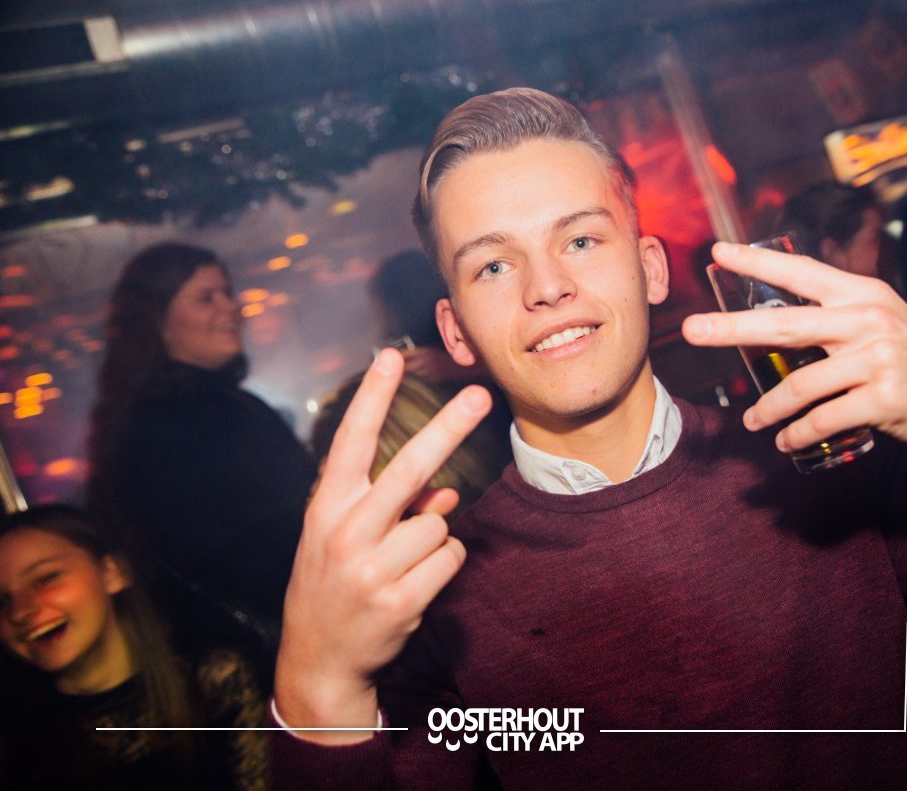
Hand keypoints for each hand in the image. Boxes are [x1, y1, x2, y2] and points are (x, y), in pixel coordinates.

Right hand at [274, 348, 491, 743]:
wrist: (318, 658)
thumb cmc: (334, 581)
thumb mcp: (343, 536)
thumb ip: (388, 505)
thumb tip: (446, 491)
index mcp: (326, 507)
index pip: (351, 441)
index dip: (372, 397)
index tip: (391, 356)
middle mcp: (345, 532)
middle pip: (409, 468)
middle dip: (448, 427)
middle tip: (480, 395)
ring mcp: (371, 569)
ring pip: (439, 522)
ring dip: (435, 537)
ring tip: (403, 562)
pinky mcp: (400, 601)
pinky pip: (450, 557)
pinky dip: (444, 564)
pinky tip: (415, 582)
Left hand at [682, 242, 906, 478]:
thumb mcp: (883, 326)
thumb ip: (839, 319)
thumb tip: (778, 326)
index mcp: (865, 296)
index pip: (803, 273)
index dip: (758, 263)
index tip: (718, 253)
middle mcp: (869, 321)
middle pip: (785, 325)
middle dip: (732, 328)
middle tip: (692, 330)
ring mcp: (878, 359)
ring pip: (800, 384)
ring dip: (768, 409)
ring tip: (753, 421)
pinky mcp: (884, 398)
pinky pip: (824, 419)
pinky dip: (798, 434)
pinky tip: (787, 441)